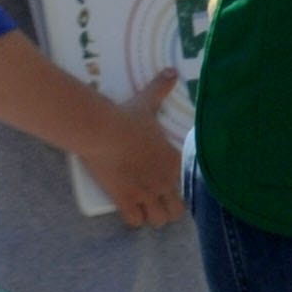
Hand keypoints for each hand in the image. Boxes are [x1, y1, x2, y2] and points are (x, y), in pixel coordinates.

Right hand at [83, 71, 187, 226]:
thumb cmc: (127, 118)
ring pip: (159, 220)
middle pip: (176, 211)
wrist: (102, 131)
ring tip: (144, 209)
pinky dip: (133, 219)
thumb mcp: (146, 103)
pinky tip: (128, 211)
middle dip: (168, 209)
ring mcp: (146, 193)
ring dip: (152, 216)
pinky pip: (134, 221)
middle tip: (158, 201)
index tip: (171, 187)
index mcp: (175, 162)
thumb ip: (161, 89)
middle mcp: (165, 182)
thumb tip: (171, 71)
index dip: (181, 190)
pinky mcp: (124, 199)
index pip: (189, 188)